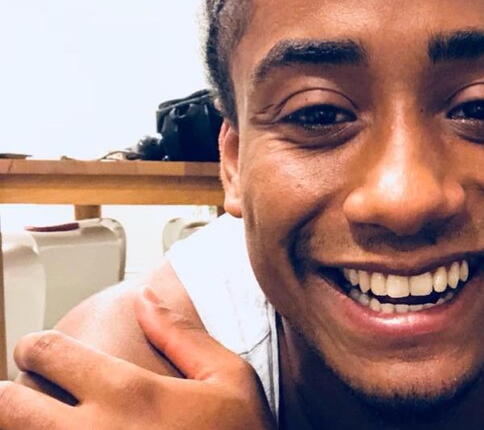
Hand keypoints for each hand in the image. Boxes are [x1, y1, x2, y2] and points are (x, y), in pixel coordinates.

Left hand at [0, 286, 275, 428]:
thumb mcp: (231, 381)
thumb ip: (183, 336)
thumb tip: (145, 298)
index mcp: (129, 395)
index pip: (48, 353)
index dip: (36, 345)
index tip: (40, 349)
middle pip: (7, 405)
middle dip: (9, 393)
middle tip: (24, 392)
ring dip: (22, 425)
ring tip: (44, 420)